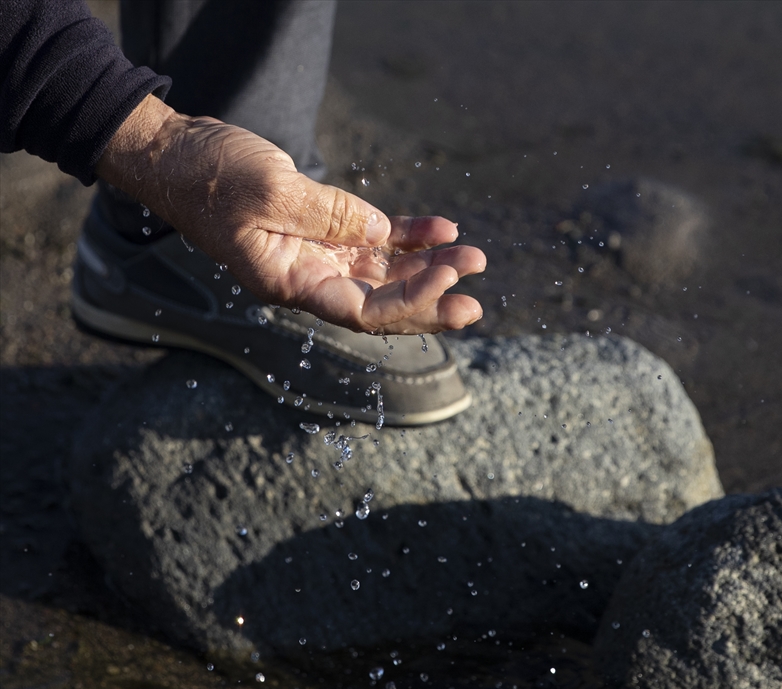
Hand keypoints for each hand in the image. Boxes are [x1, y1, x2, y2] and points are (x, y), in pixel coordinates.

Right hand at [95, 94, 484, 333]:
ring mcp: (318, 252)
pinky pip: (374, 238)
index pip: (360, 311)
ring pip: (384, 270)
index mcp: (290, 282)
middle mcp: (309, 276)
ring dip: (429, 266)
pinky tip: (442, 230)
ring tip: (473, 257)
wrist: (175, 153)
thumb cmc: (209, 176)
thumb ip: (329, 216)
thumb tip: (380, 236)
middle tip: (475, 305)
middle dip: (429, 301)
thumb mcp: (271, 192)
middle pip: (380, 302)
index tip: (447, 286)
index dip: (408, 304)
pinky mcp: (322, 225)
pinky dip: (408, 236)